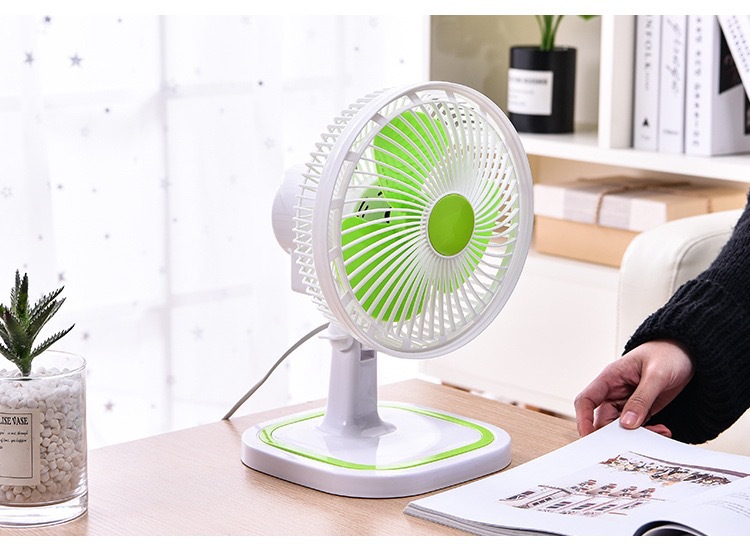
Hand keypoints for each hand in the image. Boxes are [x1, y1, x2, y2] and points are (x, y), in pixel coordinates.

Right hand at [574, 340, 693, 437]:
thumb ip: (641, 399)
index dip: (583, 419)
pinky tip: (663, 430)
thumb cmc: (667, 354)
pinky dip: (649, 433)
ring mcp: (627, 402)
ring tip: (659, 431)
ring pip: (621, 428)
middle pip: (603, 419)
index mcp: (610, 378)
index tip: (589, 437)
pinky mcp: (641, 410)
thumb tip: (626, 424)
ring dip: (638, 435)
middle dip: (617, 434)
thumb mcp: (656, 374)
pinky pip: (638, 428)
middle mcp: (614, 392)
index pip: (586, 400)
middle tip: (634, 442)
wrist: (686, 353)